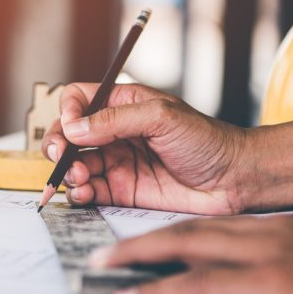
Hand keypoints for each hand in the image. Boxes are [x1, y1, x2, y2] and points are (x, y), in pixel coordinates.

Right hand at [41, 83, 251, 214]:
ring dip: (68, 171)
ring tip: (79, 179)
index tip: (72, 127)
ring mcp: (118, 162)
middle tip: (59, 157)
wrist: (235, 179)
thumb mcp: (162, 117)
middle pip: (68, 134)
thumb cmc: (207, 140)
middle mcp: (115, 132)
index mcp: (123, 104)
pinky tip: (83, 194)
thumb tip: (73, 128)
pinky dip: (79, 193)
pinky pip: (90, 191)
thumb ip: (115, 121)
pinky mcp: (123, 191)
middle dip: (57, 145)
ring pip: (75, 164)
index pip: (79, 99)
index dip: (69, 112)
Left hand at [89, 215, 292, 293]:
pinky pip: (200, 288)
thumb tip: (252, 278)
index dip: (167, 234)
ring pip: (184, 251)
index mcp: (273, 228)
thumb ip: (280, 259)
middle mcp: (262, 233)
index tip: (139, 243)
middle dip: (139, 241)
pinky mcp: (270, 284)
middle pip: (185, 232)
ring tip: (103, 270)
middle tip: (103, 252)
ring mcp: (264, 255)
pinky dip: (160, 293)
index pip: (207, 227)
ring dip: (137, 260)